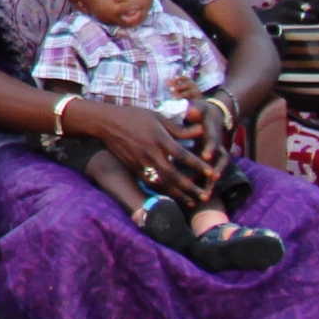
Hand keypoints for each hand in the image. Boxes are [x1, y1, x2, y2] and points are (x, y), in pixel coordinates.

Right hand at [86, 96, 211, 201]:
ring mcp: (142, 162)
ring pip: (163, 183)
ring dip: (179, 194)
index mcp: (159, 139)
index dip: (199, 166)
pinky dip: (163, 192)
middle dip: (191, 187)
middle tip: (206, 195)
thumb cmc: (134, 116)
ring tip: (192, 202)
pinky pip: (151, 183)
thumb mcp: (158, 117)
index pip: (183, 155)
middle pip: (175, 175)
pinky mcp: (135, 168)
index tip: (212, 174)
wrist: (107, 123)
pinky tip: (172, 197)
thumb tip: (200, 131)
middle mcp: (152, 153)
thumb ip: (179, 128)